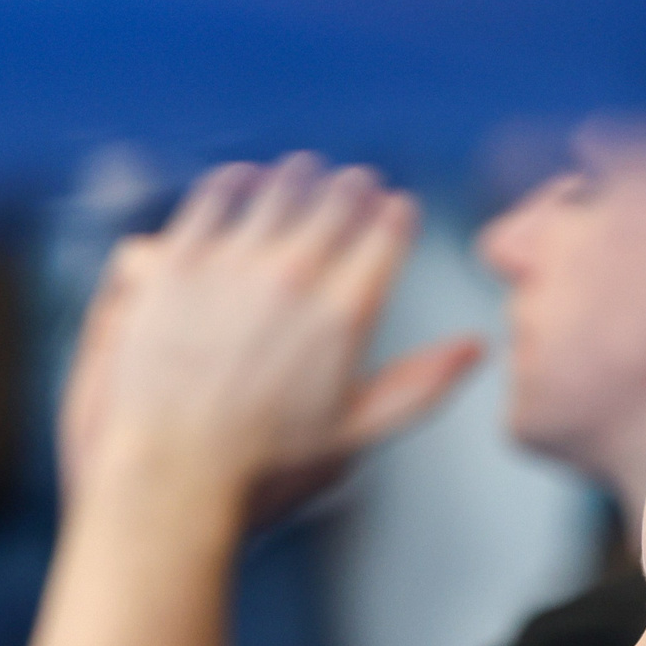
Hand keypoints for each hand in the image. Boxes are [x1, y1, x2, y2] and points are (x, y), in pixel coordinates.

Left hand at [58, 155, 482, 501]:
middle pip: (338, 200)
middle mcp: (295, 276)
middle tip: (355, 185)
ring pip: (280, 187)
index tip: (395, 208)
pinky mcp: (180, 260)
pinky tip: (243, 181)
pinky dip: (236, 182)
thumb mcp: (358, 434)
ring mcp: (234, 263)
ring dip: (300, 176)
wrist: (172, 472)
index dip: (395, 213)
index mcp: (345, 313)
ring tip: (305, 174)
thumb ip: (421, 384)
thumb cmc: (263, 467)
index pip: (387, 231)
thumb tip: (473, 349)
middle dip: (353, 188)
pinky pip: (214, 196)